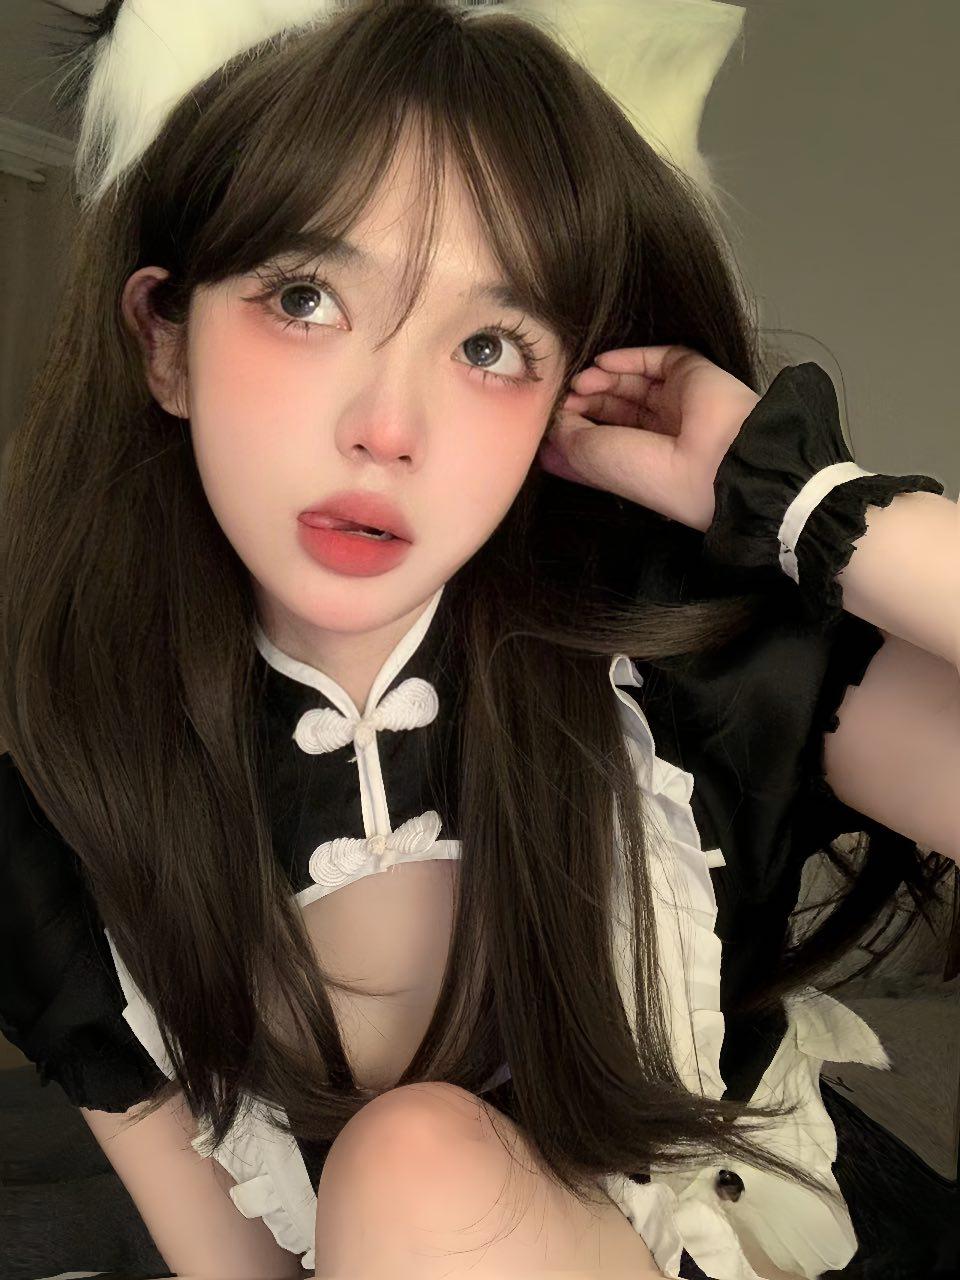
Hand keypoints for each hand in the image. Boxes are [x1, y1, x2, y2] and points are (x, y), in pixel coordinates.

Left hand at [537, 344, 761, 532]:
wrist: (712, 461)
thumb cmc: (649, 473)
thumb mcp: (591, 459)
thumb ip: (566, 435)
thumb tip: (555, 420)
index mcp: (640, 463)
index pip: (604, 438)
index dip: (575, 425)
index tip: (551, 420)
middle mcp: (658, 434)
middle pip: (614, 407)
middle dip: (586, 400)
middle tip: (566, 396)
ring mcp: (675, 402)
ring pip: (631, 381)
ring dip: (601, 379)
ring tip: (581, 383)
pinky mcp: (690, 373)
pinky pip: (654, 358)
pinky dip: (626, 358)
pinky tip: (602, 363)